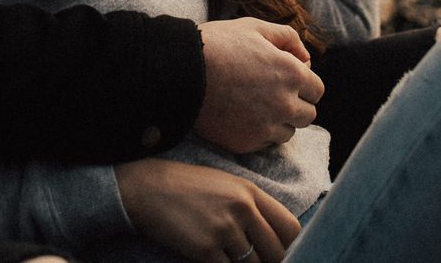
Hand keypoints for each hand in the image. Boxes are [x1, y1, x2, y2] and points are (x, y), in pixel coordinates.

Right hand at [115, 159, 300, 262]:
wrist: (148, 188)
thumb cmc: (187, 187)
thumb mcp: (225, 185)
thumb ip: (251, 207)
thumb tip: (273, 239)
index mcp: (250, 191)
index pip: (290, 227)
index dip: (292, 246)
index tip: (282, 254)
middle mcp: (242, 209)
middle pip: (277, 252)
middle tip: (257, 262)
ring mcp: (224, 229)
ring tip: (230, 258)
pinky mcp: (206, 249)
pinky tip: (216, 262)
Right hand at [194, 17, 324, 151]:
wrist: (180, 71)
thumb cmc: (216, 44)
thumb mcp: (253, 27)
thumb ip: (287, 37)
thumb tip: (306, 57)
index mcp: (291, 73)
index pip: (317, 89)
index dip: (302, 83)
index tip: (284, 79)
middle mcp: (285, 103)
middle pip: (307, 114)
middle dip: (294, 103)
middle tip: (269, 92)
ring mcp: (266, 126)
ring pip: (288, 132)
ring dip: (279, 121)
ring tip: (253, 104)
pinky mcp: (246, 142)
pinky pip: (265, 143)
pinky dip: (258, 132)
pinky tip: (241, 116)